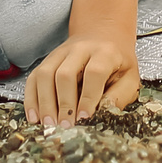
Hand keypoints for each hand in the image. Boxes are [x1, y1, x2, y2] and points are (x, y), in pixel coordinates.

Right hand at [23, 30, 138, 126]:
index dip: (88, 97)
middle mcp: (80, 49)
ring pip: (45, 74)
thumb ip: (119, 96)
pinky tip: (34, 117)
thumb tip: (102, 114)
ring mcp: (60, 53)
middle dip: (64, 103)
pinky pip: (34, 77)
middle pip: (65, 74)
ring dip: (45, 102)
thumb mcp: (130, 77)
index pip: (94, 73)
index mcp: (105, 52)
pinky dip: (32, 98)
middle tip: (64, 126)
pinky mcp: (48, 60)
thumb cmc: (117, 62)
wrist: (104, 36)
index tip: (84, 119)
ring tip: (49, 124)